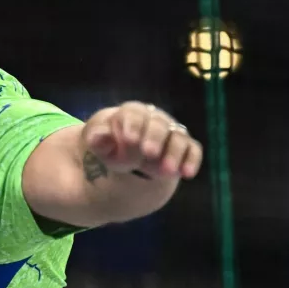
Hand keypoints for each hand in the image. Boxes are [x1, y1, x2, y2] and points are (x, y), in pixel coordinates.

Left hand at [82, 101, 202, 179]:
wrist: (128, 152)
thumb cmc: (112, 145)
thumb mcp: (100, 145)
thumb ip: (98, 140)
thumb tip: (96, 137)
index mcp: (132, 113)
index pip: (134, 114)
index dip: (133, 125)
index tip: (129, 139)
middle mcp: (155, 118)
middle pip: (158, 124)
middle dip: (154, 137)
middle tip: (149, 153)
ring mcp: (171, 132)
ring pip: (177, 137)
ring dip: (174, 153)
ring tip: (167, 171)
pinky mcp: (184, 147)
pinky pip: (192, 149)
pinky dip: (192, 160)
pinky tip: (187, 174)